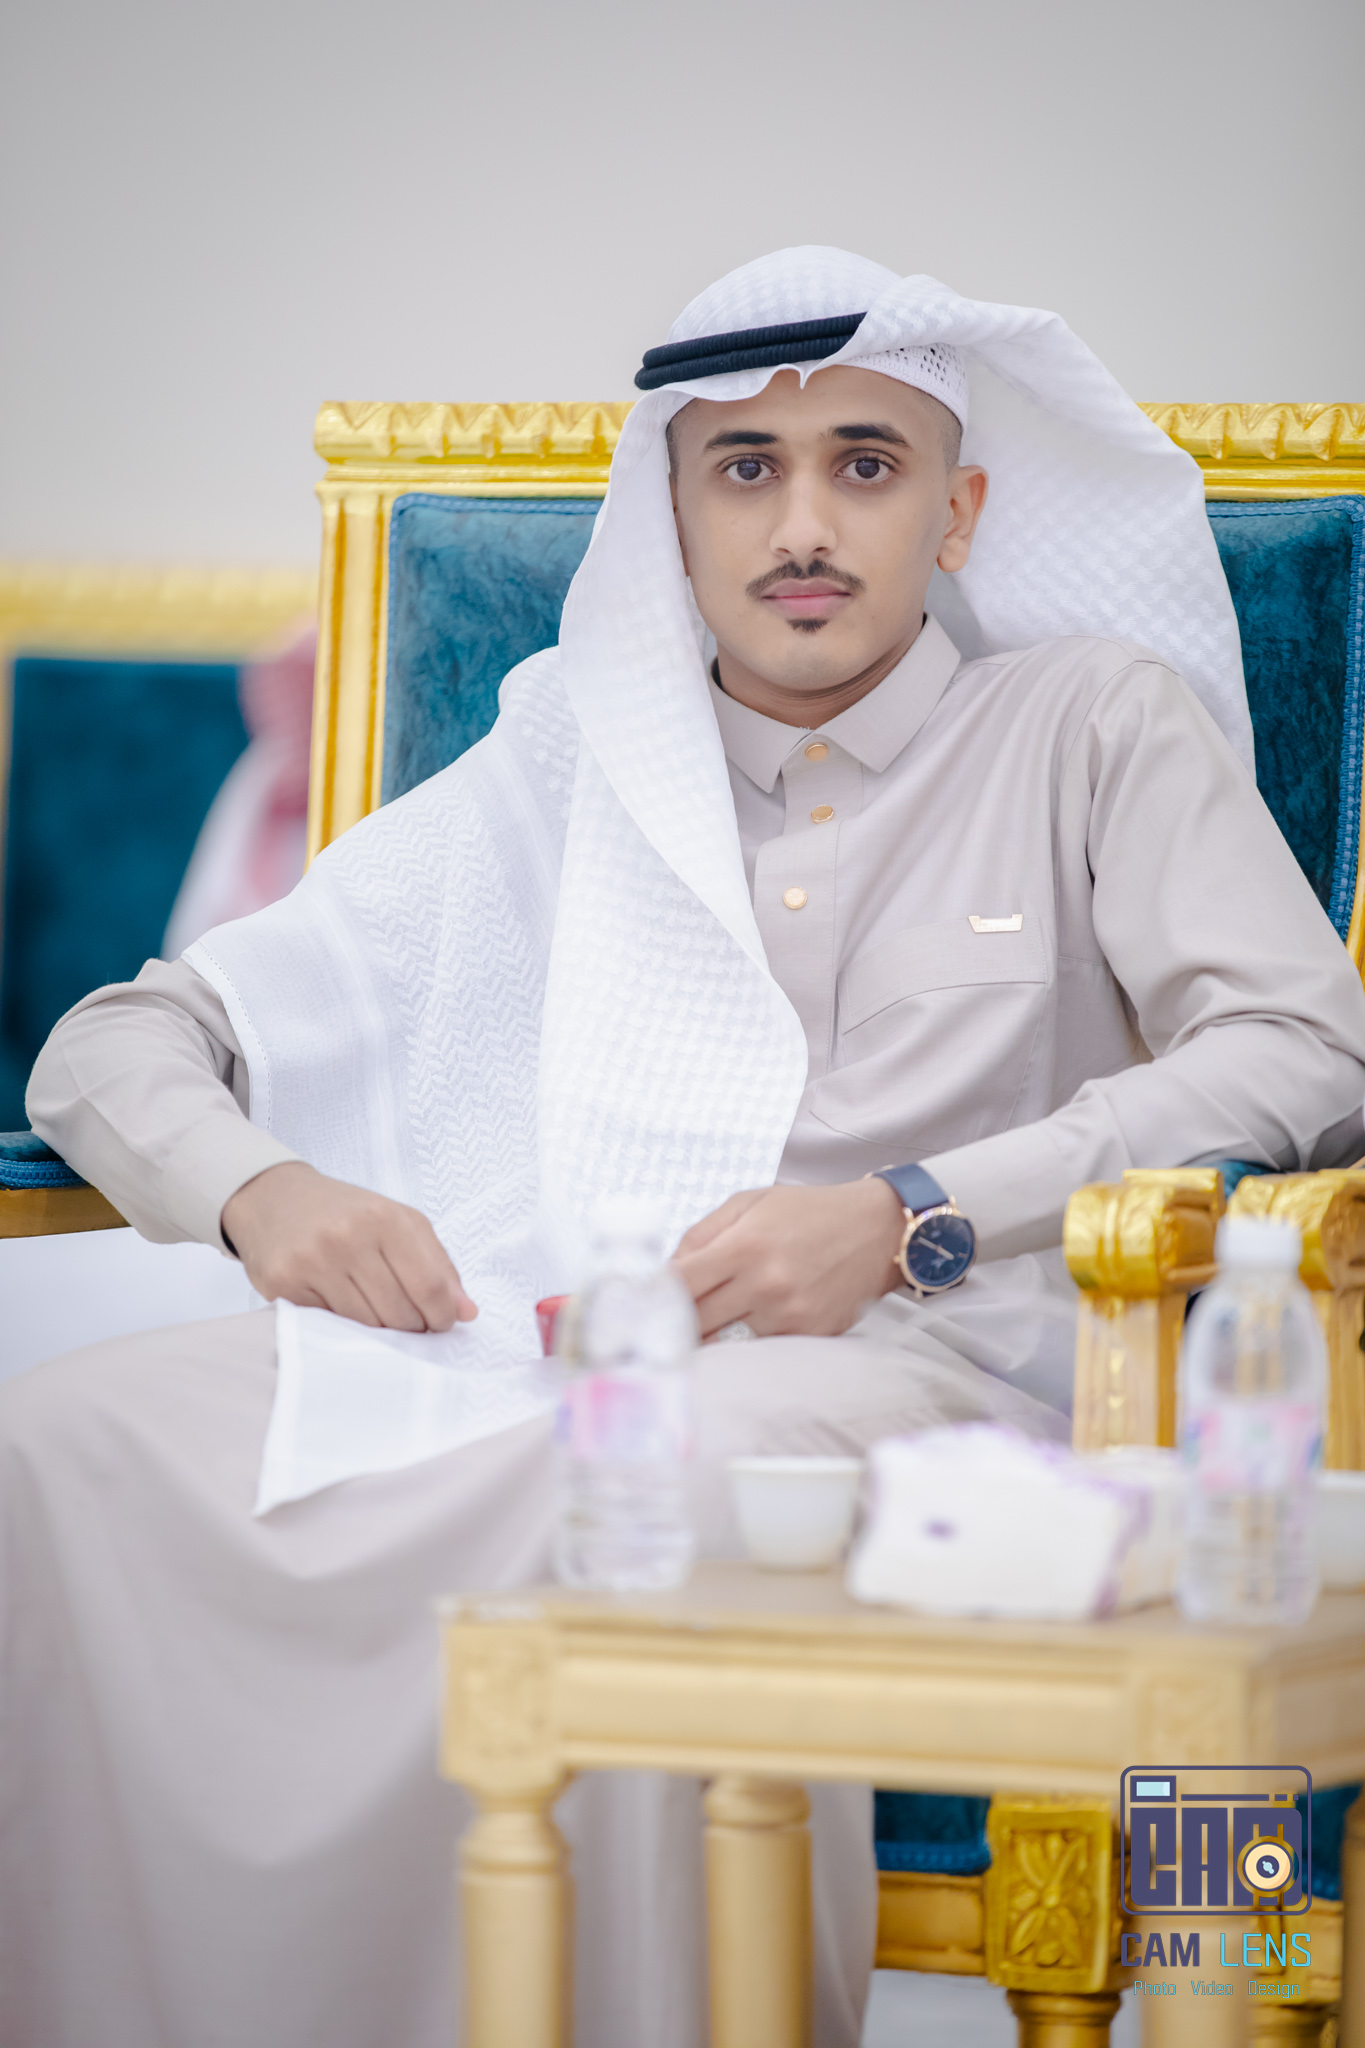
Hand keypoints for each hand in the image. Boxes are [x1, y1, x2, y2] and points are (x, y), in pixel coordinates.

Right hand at [221, 1160, 476, 1331]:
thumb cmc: (347, 1213)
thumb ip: (438, 1265)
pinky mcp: (284, 1282)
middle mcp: (349, 1237)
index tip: (442, 1323)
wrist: (274, 1197)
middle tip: (409, 1321)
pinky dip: (343, 1324)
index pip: (429, 1286)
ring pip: (366, 1325)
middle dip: (412, 1327)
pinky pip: (330, 1324)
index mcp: (386, 1218)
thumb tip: (467, 1313)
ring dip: (380, 1331)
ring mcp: (313, 1260)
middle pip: (400, 1313)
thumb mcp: (400, 1222)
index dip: (442, 1316)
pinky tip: (342, 1305)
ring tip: (377, 1312)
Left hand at [673, 1179, 903, 1339]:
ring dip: (710, 1333)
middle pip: (695, 1322)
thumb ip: (701, 1234)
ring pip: (725, 1341)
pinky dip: (745, 1338)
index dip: (652, 1296)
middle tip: (660, 1320)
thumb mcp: (749, 1203)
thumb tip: (666, 1271)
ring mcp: (789, 1315)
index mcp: (744, 1246)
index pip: (678, 1284)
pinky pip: (759, 1347)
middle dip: (674, 1321)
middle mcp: (765, 1284)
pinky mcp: (809, 1335)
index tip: (639, 1301)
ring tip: (704, 1322)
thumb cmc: (808, 1212)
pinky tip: (747, 1322)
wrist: (877, 1230)